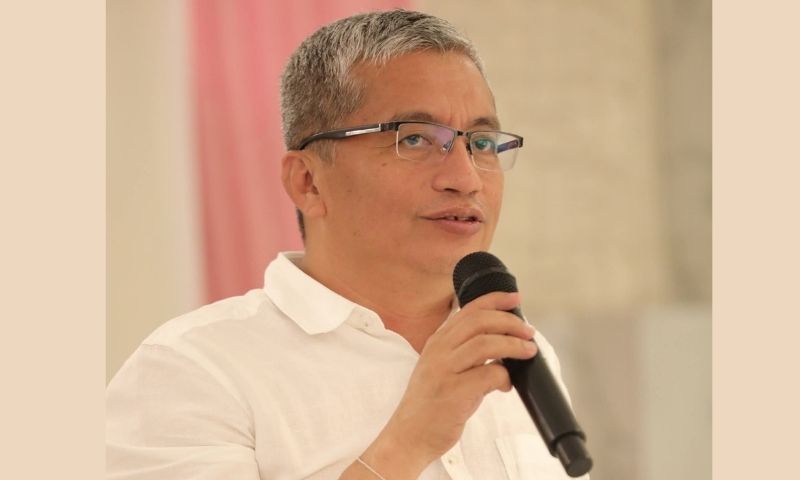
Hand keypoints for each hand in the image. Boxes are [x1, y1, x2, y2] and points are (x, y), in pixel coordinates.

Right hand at [347, 292, 536, 478]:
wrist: (409, 436)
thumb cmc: (430, 404)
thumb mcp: (440, 368)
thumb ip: (463, 352)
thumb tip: (501, 343)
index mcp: (437, 341)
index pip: (469, 309)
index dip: (495, 300)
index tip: (515, 298)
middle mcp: (439, 351)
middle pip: (480, 321)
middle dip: (510, 322)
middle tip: (529, 332)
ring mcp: (445, 370)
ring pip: (486, 343)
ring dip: (513, 345)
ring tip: (528, 352)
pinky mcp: (454, 392)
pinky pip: (490, 374)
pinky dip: (505, 376)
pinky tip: (506, 385)